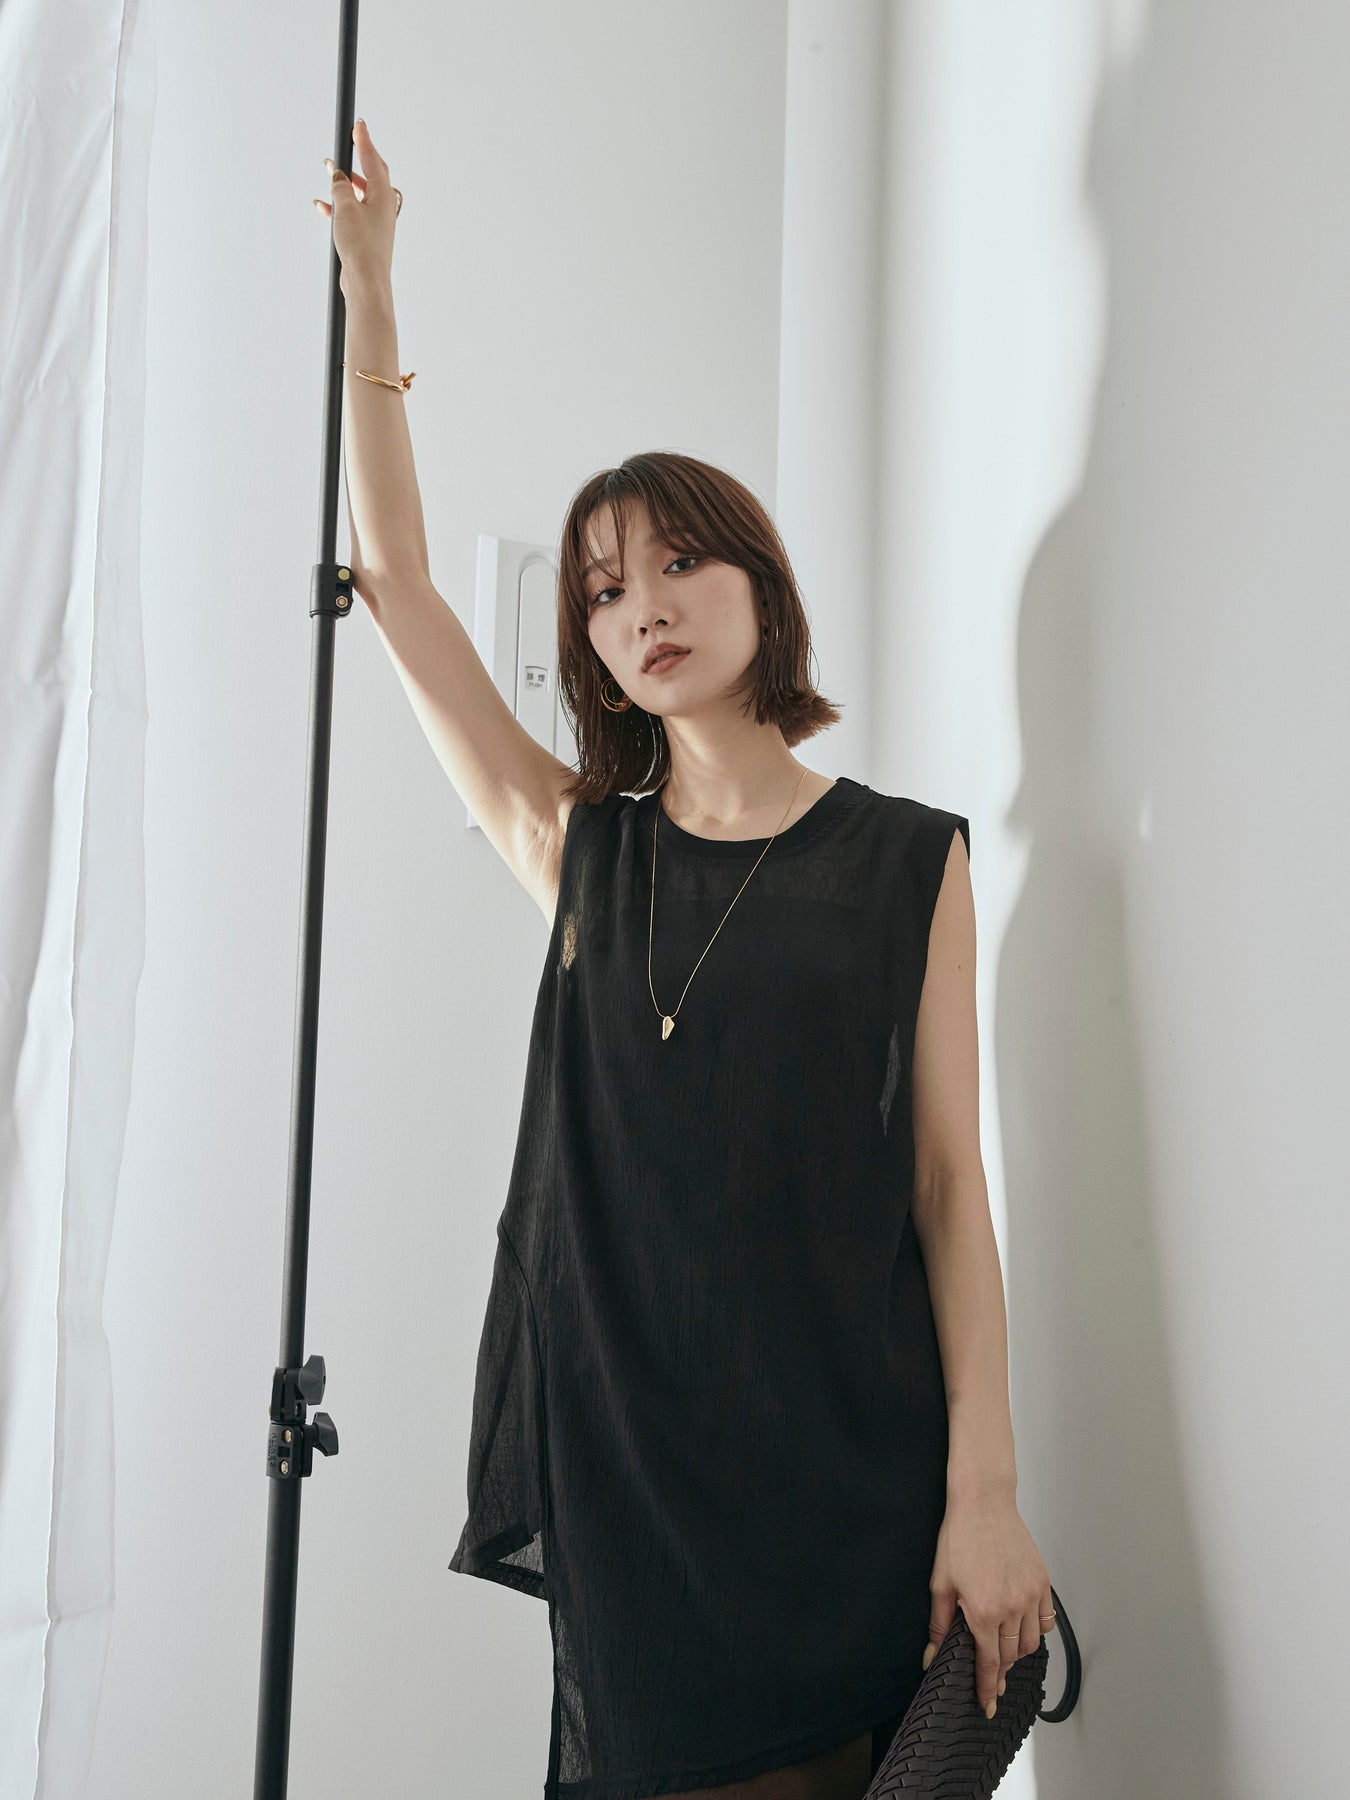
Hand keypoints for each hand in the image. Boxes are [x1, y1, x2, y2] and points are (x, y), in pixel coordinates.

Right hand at [312, 119, 398, 291]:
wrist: (366, 281)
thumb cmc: (361, 246)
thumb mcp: (346, 207)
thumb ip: (341, 186)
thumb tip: (339, 176)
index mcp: (383, 194)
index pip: (373, 159)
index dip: (363, 140)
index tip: (359, 124)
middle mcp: (383, 206)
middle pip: (369, 174)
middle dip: (354, 159)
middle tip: (345, 144)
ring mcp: (376, 221)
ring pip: (358, 193)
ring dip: (343, 183)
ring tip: (329, 171)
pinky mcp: (367, 234)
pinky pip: (352, 212)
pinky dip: (338, 206)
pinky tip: (322, 205)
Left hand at [924, 1490, 1054, 1717]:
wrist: (983, 1503)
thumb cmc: (959, 1537)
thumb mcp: (941, 1582)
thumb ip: (939, 1625)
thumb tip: (931, 1657)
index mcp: (983, 1612)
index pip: (988, 1663)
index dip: (987, 1688)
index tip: (988, 1705)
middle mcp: (1011, 1608)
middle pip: (1010, 1657)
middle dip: (1000, 1672)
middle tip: (992, 1680)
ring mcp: (1031, 1595)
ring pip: (1030, 1642)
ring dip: (1018, 1653)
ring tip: (1004, 1652)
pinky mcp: (1042, 1582)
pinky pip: (1046, 1620)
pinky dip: (1037, 1631)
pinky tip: (1024, 1630)